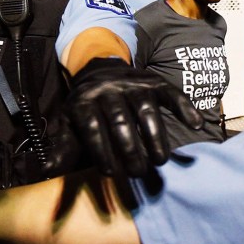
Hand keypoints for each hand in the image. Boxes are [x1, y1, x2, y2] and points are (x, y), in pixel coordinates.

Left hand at [67, 57, 202, 177]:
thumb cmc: (84, 108)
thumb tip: (47, 171)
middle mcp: (108, 90)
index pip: (92, 127)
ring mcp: (134, 85)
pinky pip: (171, 94)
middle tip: (138, 172)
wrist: (98, 69)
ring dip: (155, 136)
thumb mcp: (68, 125)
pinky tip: (196, 124)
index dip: (101, 150)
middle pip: (121, 121)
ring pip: (146, 110)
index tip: (110, 174)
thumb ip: (62, 148)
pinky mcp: (154, 82)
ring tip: (160, 161)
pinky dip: (185, 107)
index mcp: (83, 102)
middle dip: (130, 148)